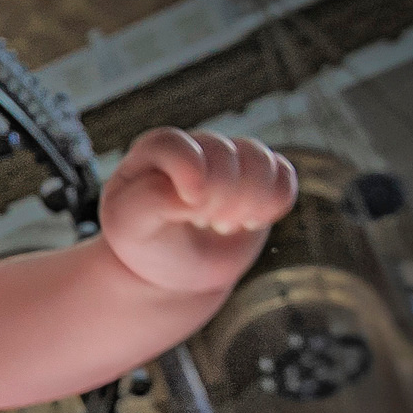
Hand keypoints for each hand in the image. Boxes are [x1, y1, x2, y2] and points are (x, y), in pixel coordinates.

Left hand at [99, 128, 296, 295]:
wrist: (174, 268)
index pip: (173, 144)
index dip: (188, 168)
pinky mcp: (261, 177)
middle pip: (222, 154)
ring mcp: (231, 159)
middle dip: (217, 197)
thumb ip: (151, 201)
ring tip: (224, 225)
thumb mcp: (129, 227)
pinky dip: (274, 203)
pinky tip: (250, 222)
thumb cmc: (146, 243)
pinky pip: (284, 175)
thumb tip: (194, 193)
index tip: (192, 204)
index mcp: (154, 152)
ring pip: (258, 161)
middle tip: (203, 223)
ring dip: (248, 202)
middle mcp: (195, 147)